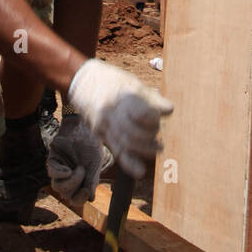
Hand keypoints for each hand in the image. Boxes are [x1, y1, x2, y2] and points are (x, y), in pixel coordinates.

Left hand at [46, 115, 103, 204]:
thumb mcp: (95, 164)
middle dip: (76, 188)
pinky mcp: (52, 160)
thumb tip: (90, 199)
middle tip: (84, 173)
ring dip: (70, 181)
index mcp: (79, 180)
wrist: (83, 127)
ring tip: (79, 169)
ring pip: (58, 187)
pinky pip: (52, 174)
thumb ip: (92, 180)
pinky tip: (69, 169)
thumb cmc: (90, 144)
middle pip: (66, 195)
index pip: (76, 199)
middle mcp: (68, 177)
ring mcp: (59, 169)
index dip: (80, 199)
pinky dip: (61, 174)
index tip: (86, 192)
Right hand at [67, 58, 172, 178]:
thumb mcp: (132, 82)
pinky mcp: (99, 134)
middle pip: (136, 132)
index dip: (154, 118)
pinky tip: (140, 171)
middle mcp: (112, 111)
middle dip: (152, 135)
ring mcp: (104, 124)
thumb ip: (150, 98)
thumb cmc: (112, 80)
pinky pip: (115, 150)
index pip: (142, 113)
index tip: (164, 114)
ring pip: (127, 143)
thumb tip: (169, 110)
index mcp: (123, 95)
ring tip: (158, 149)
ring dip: (146, 149)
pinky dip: (129, 163)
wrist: (82, 81)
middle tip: (160, 133)